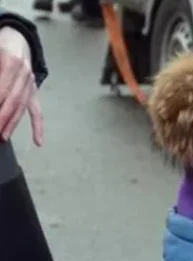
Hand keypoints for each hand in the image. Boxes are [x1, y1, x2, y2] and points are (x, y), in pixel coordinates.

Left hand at [0, 27, 42, 145]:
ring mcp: (30, 83)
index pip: (3, 86)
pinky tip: (38, 142)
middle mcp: (24, 73)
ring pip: (22, 106)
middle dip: (3, 117)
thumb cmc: (0, 44)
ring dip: (12, 123)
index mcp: (10, 61)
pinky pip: (37, 110)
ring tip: (3, 137)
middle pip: (13, 99)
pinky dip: (38, 126)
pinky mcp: (33, 91)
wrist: (17, 37)